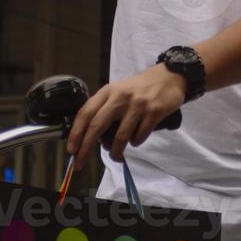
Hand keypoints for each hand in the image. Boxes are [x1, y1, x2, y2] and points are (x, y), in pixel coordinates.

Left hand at [66, 63, 185, 164]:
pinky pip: (139, 137)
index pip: (86, 112)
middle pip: (97, 126)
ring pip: (119, 137)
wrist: (170, 76)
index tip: (71, 150)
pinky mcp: (153, 112)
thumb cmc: (140, 88)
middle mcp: (120, 97)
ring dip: (115, 152)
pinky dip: (136, 143)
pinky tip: (136, 139)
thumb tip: (93, 138)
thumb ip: (106, 109)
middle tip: (79, 163)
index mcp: (108, 91)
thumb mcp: (119, 92)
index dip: (76, 133)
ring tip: (116, 156)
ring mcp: (137, 105)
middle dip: (85, 148)